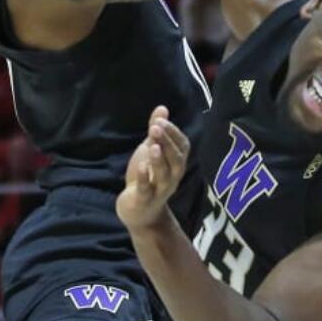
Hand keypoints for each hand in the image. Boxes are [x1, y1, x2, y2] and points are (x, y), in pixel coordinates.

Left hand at [116, 106, 189, 231]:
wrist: (139, 212)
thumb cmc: (148, 177)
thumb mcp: (151, 151)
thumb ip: (157, 131)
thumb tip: (162, 108)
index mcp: (176, 164)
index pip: (182, 146)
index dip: (173, 133)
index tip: (161, 120)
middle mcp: (173, 177)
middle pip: (175, 159)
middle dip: (166, 142)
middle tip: (155, 127)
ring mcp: (160, 190)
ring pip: (164, 175)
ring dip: (159, 159)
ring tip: (152, 145)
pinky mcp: (144, 200)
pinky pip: (147, 190)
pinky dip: (145, 178)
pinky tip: (142, 166)